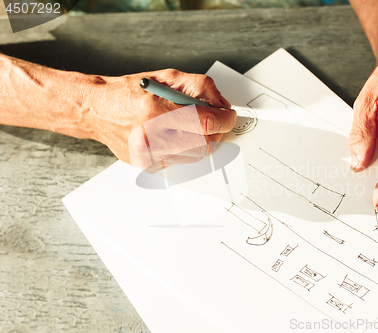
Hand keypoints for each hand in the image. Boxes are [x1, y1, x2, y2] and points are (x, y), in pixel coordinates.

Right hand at [84, 69, 236, 171]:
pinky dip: (184, 149)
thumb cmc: (129, 92)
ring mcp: (148, 155)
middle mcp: (151, 136)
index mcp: (156, 110)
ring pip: (194, 155)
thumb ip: (199, 88)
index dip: (224, 119)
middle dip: (214, 132)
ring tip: (186, 126)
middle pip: (204, 143)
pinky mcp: (147, 165)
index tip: (228, 116)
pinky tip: (171, 136)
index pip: (206, 122)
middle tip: (210, 121)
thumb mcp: (167, 77)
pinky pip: (179, 162)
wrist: (98, 109)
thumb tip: (221, 105)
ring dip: (199, 140)